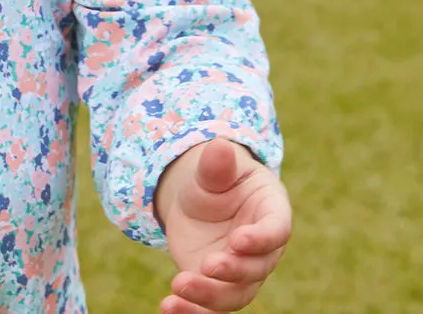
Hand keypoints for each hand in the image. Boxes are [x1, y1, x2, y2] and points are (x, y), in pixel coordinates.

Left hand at [154, 137, 291, 313]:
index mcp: (271, 214)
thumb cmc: (215, 179)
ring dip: (209, 297)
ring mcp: (242, 273)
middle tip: (208, 264)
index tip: (237, 241)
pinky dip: (192, 312)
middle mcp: (262, 250)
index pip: (275, 231)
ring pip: (234, 294)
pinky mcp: (218, 288)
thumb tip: (218, 146)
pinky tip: (168, 308)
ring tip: (179, 287)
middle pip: (256, 269)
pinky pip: (211, 308)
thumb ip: (216, 164)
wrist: (199, 201)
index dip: (260, 239)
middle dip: (233, 270)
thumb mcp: (213, 169)